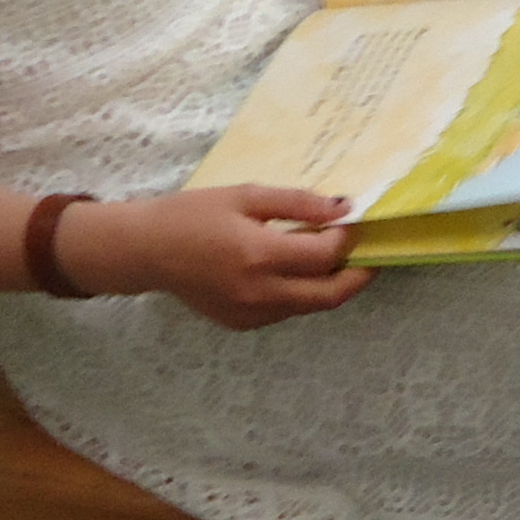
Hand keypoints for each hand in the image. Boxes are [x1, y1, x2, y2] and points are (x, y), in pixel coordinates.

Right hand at [67, 184, 364, 329]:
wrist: (147, 251)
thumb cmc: (194, 214)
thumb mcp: (246, 196)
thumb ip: (298, 203)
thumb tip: (344, 207)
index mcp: (259, 255)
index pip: (325, 255)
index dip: (347, 238)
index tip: (354, 220)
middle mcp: (259, 292)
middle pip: (330, 295)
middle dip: (359, 275)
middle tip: (371, 254)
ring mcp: (251, 314)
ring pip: (310, 306)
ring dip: (329, 284)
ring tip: (331, 256)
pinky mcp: (242, 323)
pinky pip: (286, 310)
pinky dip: (301, 292)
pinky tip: (295, 269)